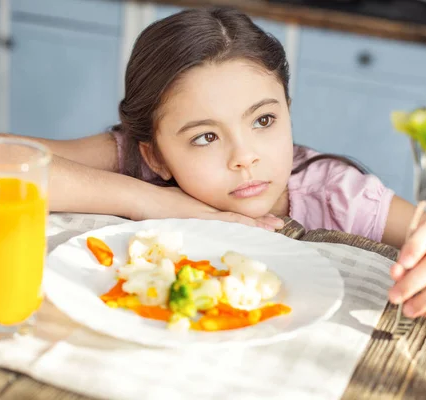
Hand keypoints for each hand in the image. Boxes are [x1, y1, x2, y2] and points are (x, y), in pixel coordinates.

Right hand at [140, 186, 284, 230]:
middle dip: (261, 222)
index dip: (254, 220)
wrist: (145, 198)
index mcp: (208, 209)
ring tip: (275, 226)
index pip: (235, 217)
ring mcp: (206, 214)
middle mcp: (210, 211)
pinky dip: (241, 225)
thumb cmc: (159, 202)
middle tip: (280, 224)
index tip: (270, 222)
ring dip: (256, 224)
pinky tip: (253, 227)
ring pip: (237, 220)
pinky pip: (225, 222)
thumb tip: (203, 223)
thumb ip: (195, 214)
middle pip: (240, 218)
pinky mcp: (200, 217)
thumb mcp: (182, 206)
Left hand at [388, 219, 425, 318]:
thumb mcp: (408, 257)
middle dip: (411, 284)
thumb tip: (397, 273)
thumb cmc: (422, 260)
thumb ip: (401, 264)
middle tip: (394, 298)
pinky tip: (425, 313)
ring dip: (424, 301)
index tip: (396, 268)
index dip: (412, 249)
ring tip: (407, 310)